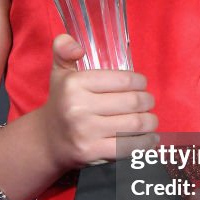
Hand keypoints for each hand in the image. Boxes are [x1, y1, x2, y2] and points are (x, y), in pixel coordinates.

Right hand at [40, 34, 157, 169]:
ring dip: (150, 122)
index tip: (142, 85)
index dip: (140, 82)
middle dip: (148, 102)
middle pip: (133, 102)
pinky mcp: (91, 152)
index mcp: (74, 84)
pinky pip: (128, 147)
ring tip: (151, 120)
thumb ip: (64, 49)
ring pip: (135, 125)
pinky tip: (149, 139)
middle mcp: (78, 108)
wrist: (47, 141)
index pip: (123, 80)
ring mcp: (84, 132)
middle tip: (149, 102)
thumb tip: (76, 46)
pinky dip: (144, 143)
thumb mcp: (60, 73)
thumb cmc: (62, 102)